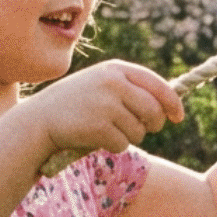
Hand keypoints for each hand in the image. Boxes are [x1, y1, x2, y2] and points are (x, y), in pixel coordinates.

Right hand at [24, 61, 183, 157]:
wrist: (39, 120)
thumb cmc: (74, 105)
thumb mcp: (100, 85)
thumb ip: (129, 89)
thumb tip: (168, 104)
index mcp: (115, 70)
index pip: (157, 84)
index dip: (172, 102)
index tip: (178, 116)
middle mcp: (113, 83)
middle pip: (154, 110)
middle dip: (152, 124)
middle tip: (141, 129)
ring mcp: (106, 104)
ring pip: (139, 130)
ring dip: (128, 136)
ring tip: (105, 130)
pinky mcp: (99, 126)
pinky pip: (123, 143)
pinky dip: (113, 146)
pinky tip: (94, 138)